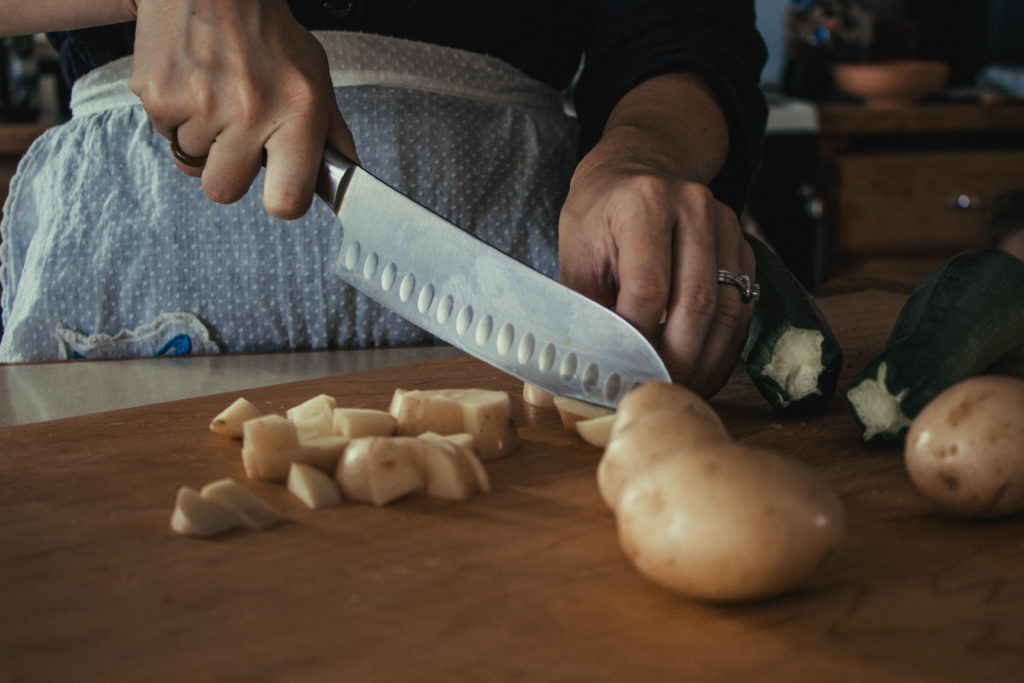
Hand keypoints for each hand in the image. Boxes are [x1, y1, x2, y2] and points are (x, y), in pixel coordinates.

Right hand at [129, 0, 358, 218]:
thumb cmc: (267, 32)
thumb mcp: (315, 78)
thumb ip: (333, 132)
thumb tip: (348, 175)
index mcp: (296, 112)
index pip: (287, 200)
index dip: (281, 201)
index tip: (280, 190)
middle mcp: (248, 112)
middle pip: (225, 190)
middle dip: (230, 170)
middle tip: (238, 136)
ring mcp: (199, 105)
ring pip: (192, 162)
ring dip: (202, 140)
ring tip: (215, 97)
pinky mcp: (158, 95)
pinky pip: (164, 133)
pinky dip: (176, 117)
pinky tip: (193, 84)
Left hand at [559, 123, 754, 397]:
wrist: (639, 167)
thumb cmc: (599, 213)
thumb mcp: (576, 248)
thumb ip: (584, 301)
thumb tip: (590, 360)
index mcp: (644, 204)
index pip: (648, 287)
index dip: (637, 337)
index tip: (623, 370)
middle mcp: (693, 208)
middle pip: (696, 301)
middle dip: (677, 358)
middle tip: (657, 390)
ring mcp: (726, 225)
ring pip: (728, 308)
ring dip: (707, 359)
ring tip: (683, 388)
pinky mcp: (744, 245)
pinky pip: (743, 306)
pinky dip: (724, 345)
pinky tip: (703, 369)